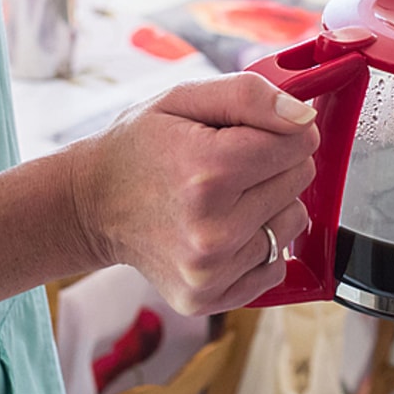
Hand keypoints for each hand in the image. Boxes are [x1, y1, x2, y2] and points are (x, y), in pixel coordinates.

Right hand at [66, 73, 318, 315]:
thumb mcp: (184, 98)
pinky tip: (222, 228)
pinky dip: (257, 243)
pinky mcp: (209, 297)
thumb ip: (249, 96)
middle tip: (230, 162)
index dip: (281, 129)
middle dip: (274, 164)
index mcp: (208, 172)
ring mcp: (211, 271)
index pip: (297, 143)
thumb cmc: (139, 147)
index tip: (252, 131)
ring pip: (292, 222)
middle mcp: (212, 230)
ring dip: (270, 204)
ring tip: (226, 196)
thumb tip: (303, 118)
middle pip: (299, 180)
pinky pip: (274, 265)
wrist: (91, 205)